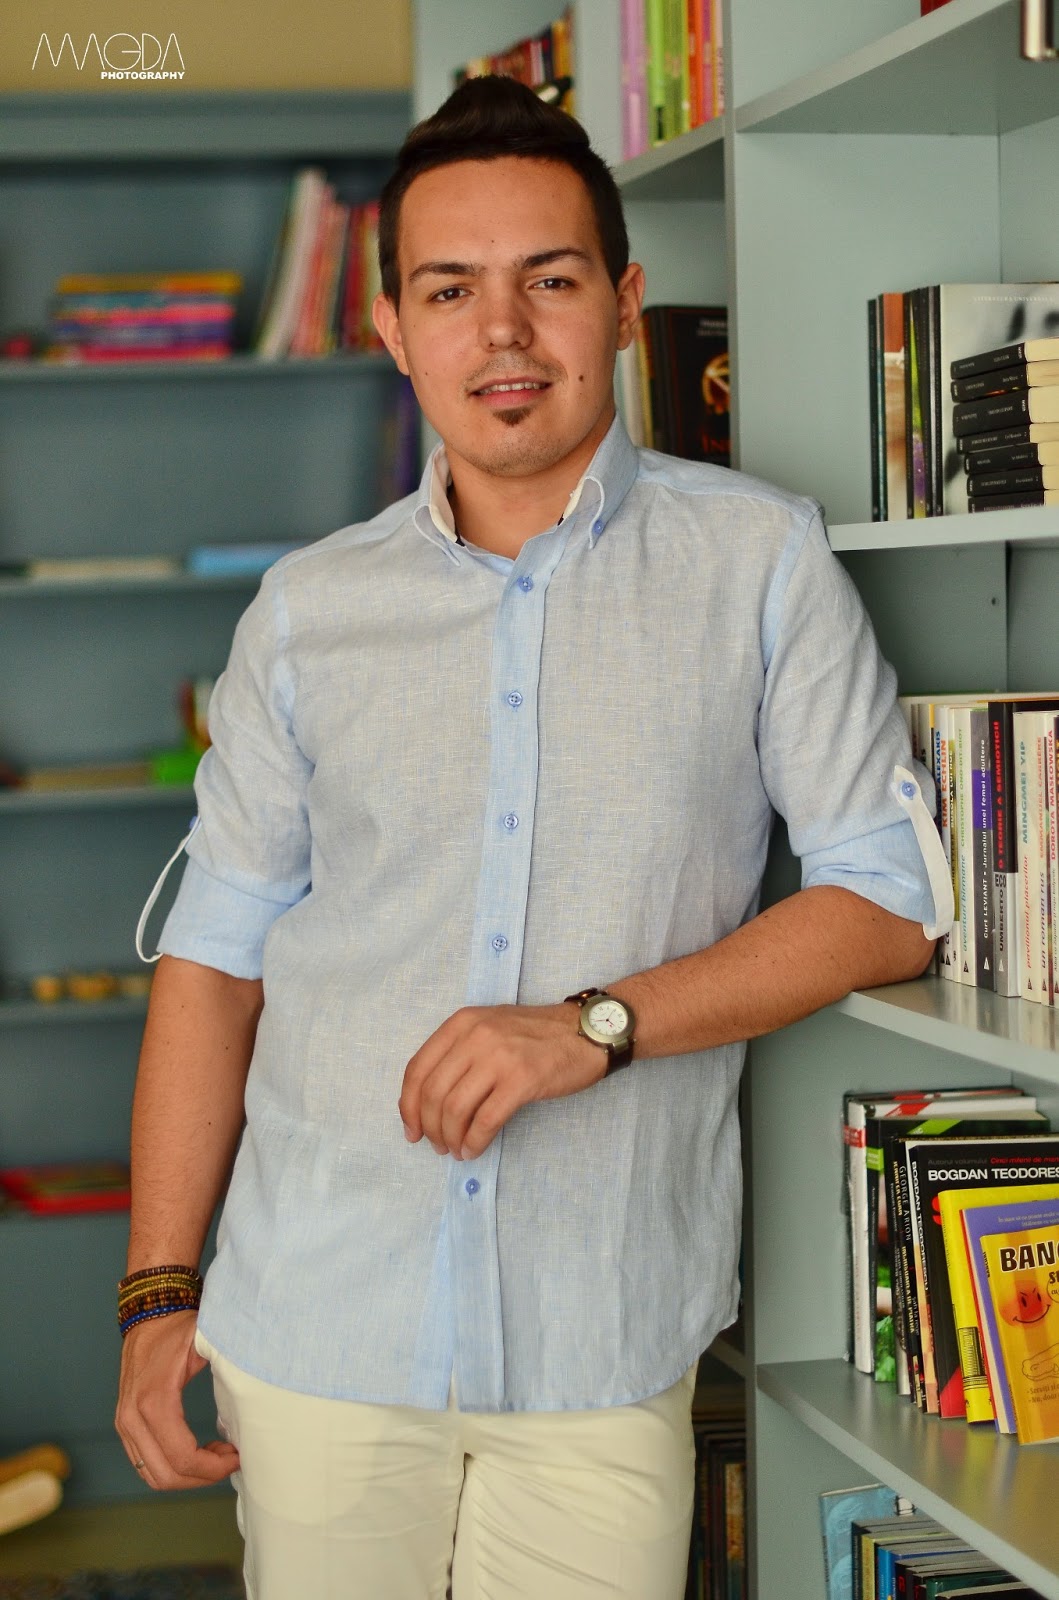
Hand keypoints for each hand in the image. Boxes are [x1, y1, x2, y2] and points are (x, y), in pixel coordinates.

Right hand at [115, 1311, 238, 1489]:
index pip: (182, 1458)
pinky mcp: (124, 1424)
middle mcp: (132, 1418)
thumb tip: (259, 1387)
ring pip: (153, 1475)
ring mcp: (124, 1423)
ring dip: (187, 1475)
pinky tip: (197, 1451)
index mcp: (154, 1401)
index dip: (213, 1468)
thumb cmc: (179, 1328)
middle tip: (229, 1458)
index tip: (236, 1456)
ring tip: (215, 1454)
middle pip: (166, 1475)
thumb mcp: (207, 1342)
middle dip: (202, 1476)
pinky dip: (171, 1468)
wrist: (149, 1313)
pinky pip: (144, 1463)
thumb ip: (229, 1364)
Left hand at [398, 1003, 606, 1159]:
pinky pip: (486, 1120)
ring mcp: (499, 1057)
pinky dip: (474, 1142)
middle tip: (438, 1146)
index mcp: (461, 1023)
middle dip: (430, 1128)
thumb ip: (458, 1054)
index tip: (412, 1130)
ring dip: (450, 1138)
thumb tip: (429, 1103)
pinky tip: (474, 1150)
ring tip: (456, 1150)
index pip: (417, 1069)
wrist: (586, 1032)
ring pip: (455, 1109)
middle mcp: (475, 1036)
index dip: (408, 1106)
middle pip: (433, 1093)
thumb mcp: (489, 1028)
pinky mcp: (522, 1079)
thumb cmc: (537, 1035)